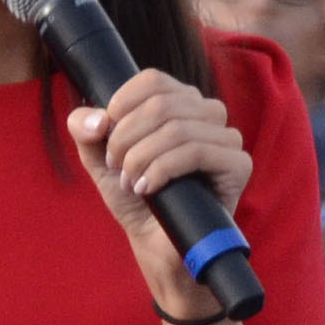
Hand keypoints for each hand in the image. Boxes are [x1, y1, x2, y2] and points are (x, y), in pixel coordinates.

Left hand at [67, 71, 249, 311]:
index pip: (152, 80)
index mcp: (178, 102)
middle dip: (126, 138)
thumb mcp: (100, 161)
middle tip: (116, 167)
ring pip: (177, 128)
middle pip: (161, 104)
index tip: (105, 137)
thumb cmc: (134, 197)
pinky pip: (198, 151)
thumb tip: (95, 118)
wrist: (156, 245)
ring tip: (130, 183)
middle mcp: (206, 113)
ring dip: (141, 158)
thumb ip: (86, 131)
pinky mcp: (238, 165)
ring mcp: (226, 138)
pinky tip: (148, 189)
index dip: (121, 104)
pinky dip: (162, 170)